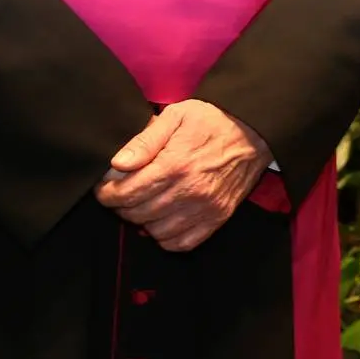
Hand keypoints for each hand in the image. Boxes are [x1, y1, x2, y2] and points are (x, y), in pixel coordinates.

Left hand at [94, 99, 269, 251]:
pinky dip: (165, 237)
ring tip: (144, 203)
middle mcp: (190, 191)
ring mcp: (205, 208)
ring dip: (142, 220)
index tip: (104, 187)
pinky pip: (181, 243)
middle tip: (123, 192)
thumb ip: (145, 140)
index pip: (126, 193)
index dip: (106, 194)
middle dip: (121, 205)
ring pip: (155, 231)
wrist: (255, 130)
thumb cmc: (212, 120)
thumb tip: (117, 164)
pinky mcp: (218, 218)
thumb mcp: (176, 115)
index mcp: (175, 164)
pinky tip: (163, 219)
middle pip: (137, 213)